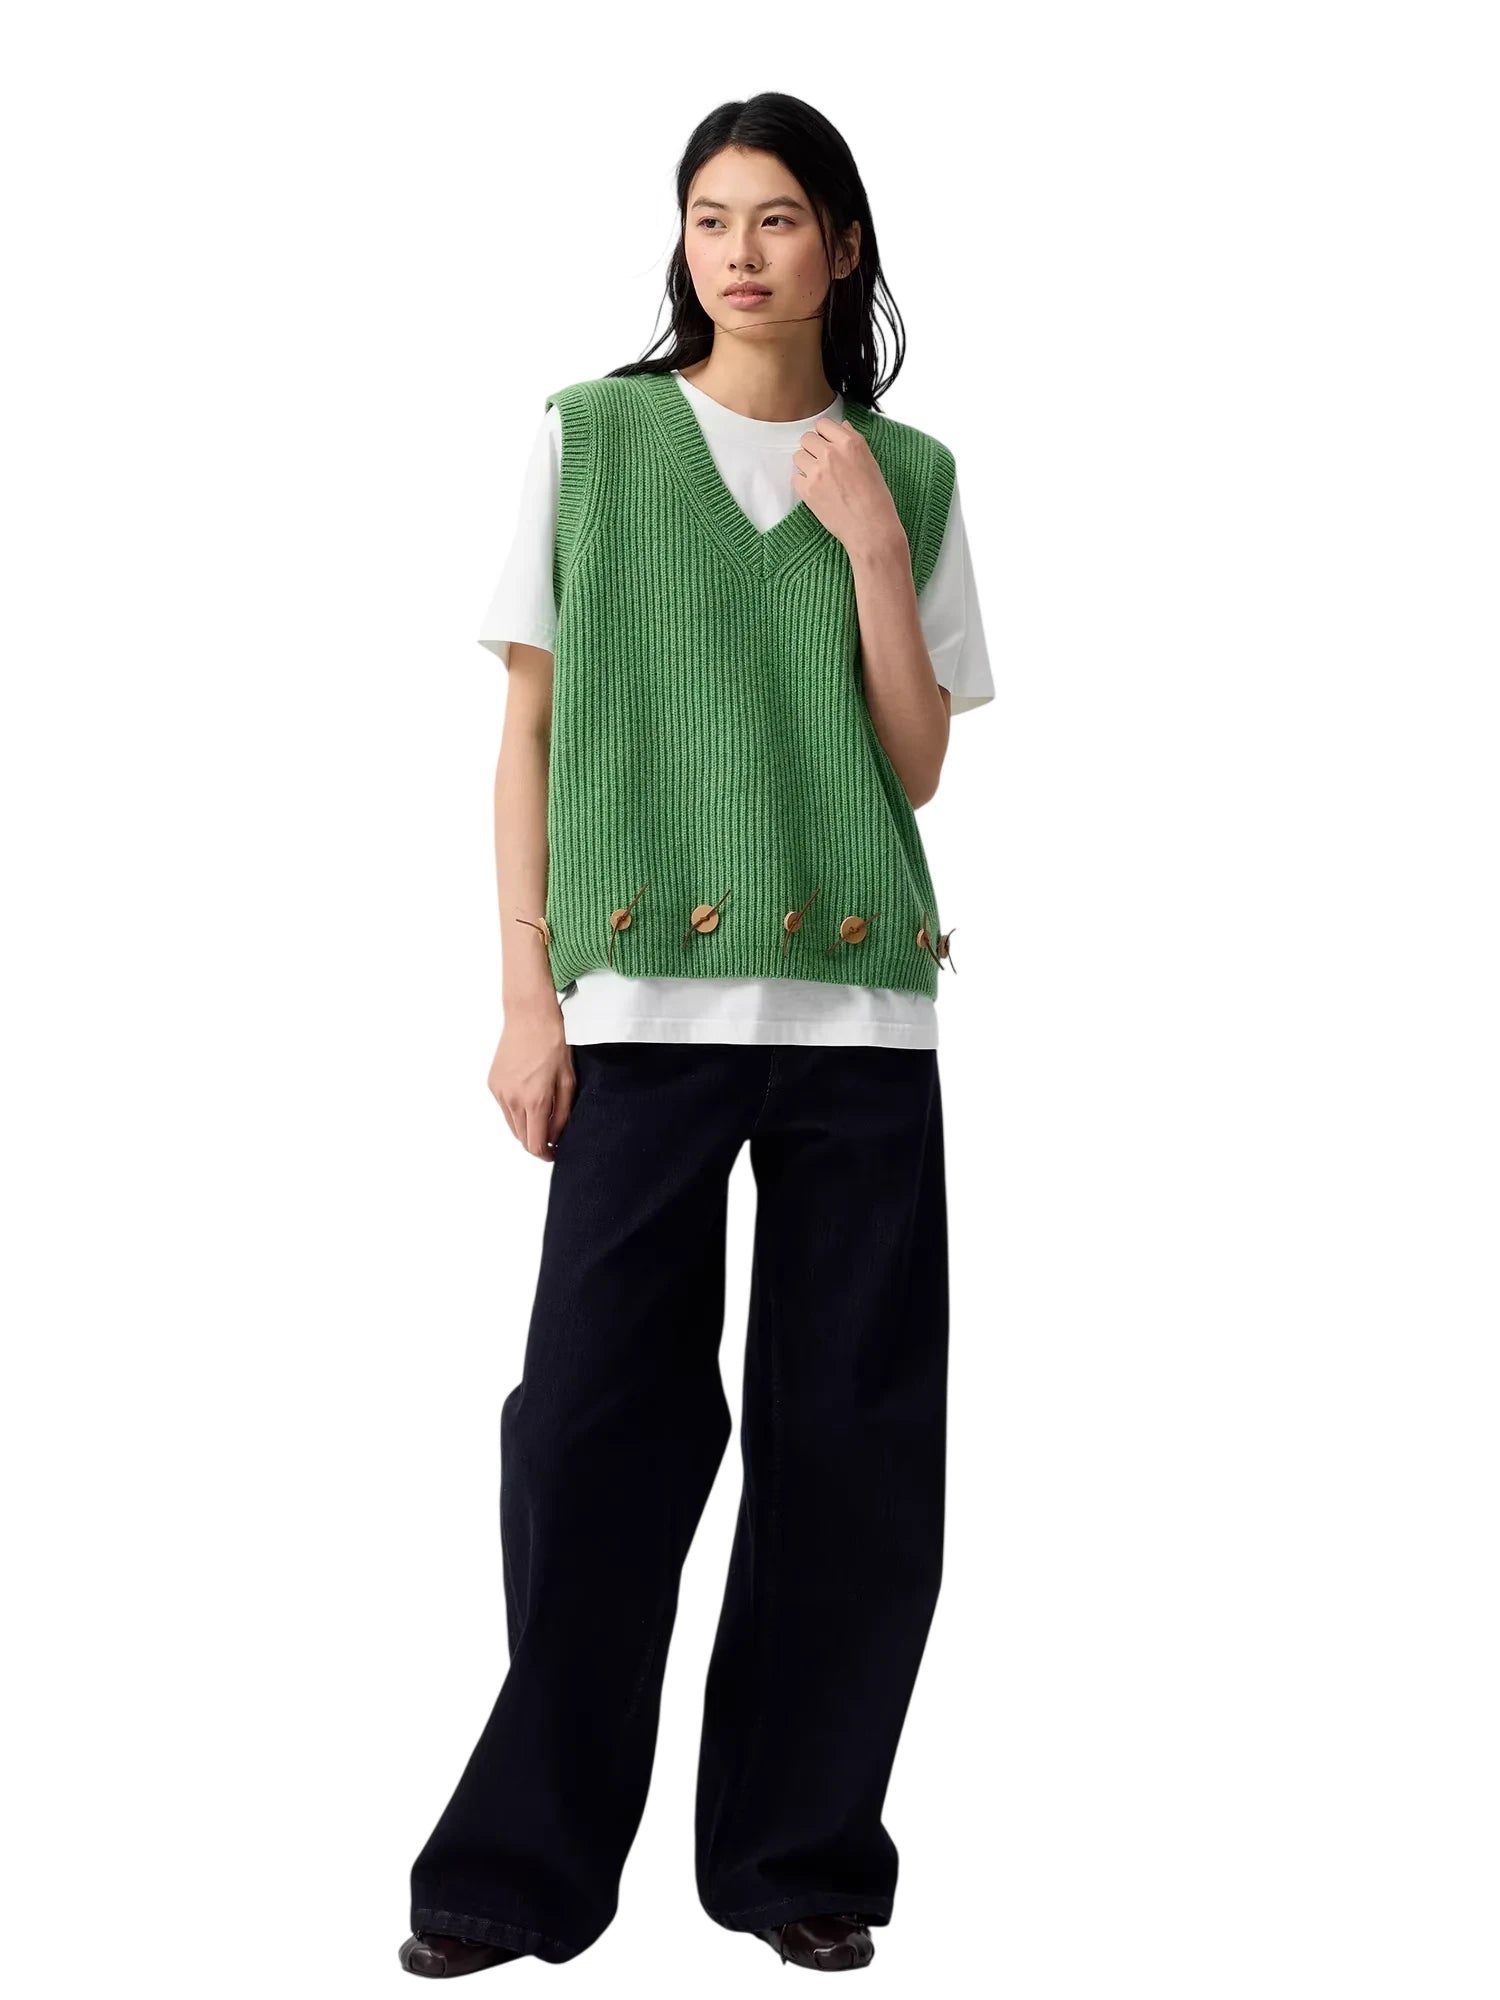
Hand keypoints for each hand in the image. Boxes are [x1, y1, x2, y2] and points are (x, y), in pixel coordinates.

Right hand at [488, 1007, 574, 1159]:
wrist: (529, 1017)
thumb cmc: (553, 1043)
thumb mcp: (568, 1080)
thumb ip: (563, 1114)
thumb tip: (556, 1137)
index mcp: (534, 1101)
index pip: (535, 1145)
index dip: (546, 1154)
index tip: (554, 1153)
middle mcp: (512, 1100)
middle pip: (522, 1138)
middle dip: (537, 1142)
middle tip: (552, 1136)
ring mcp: (499, 1092)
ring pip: (512, 1125)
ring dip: (526, 1127)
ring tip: (542, 1114)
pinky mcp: (493, 1084)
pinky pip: (504, 1108)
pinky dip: (516, 1110)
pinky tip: (528, 1096)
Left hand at [792, 417, 906, 562]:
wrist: (871, 529)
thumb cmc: (876, 499)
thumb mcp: (871, 463)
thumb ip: (853, 442)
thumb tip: (842, 427)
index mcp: (850, 443)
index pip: (823, 424)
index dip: (824, 435)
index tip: (827, 444)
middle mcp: (832, 453)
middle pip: (807, 438)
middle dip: (812, 449)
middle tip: (822, 463)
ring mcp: (817, 471)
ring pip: (798, 456)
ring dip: (806, 464)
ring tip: (820, 478)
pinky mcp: (807, 490)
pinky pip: (795, 477)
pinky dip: (803, 484)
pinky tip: (817, 491)